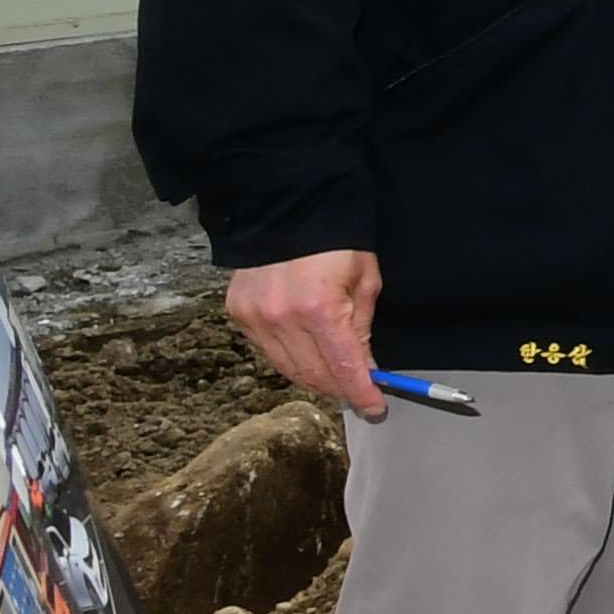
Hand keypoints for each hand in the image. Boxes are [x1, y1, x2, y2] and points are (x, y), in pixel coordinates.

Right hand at [225, 251, 386, 417]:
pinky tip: (305, 352)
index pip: (343, 367)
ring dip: (314, 377)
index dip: (361, 392)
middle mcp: (282, 318)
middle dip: (339, 387)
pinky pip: (268, 350)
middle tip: (357, 391)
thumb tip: (365, 366)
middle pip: (314, 374)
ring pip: (288, 369)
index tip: (375, 407)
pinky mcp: (238, 313)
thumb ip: (362, 327)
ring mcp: (255, 317)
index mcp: (320, 308)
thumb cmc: (337, 240)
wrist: (286, 207)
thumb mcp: (365, 280)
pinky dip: (289, 358)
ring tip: (333, 375)